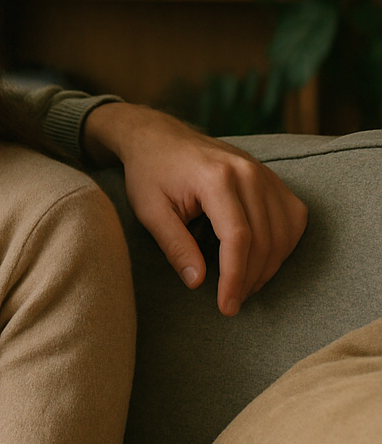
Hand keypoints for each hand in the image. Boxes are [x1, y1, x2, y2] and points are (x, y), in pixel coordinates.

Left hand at [83, 102, 307, 315]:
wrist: (159, 138)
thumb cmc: (150, 174)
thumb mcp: (150, 211)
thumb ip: (175, 246)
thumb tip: (198, 283)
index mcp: (216, 178)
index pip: (238, 237)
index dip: (235, 277)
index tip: (227, 306)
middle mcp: (248, 173)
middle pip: (264, 239)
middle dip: (250, 279)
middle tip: (232, 303)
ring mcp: (265, 173)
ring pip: (284, 232)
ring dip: (269, 267)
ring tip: (243, 287)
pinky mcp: (272, 178)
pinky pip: (293, 218)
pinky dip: (283, 246)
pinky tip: (261, 262)